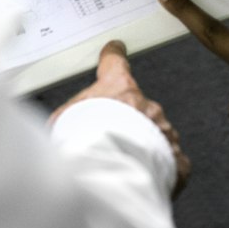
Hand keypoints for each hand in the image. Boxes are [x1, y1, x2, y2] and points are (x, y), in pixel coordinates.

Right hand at [51, 40, 190, 195]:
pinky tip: (146, 177)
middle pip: (138, 108)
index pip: (115, 63)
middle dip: (127, 123)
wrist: (110, 170)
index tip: (115, 49)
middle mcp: (146, 107)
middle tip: (111, 141)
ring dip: (144, 148)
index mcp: (119, 89)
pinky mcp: (175, 158)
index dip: (114, 55)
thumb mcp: (63, 122)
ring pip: (156, 135)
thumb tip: (53, 128)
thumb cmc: (87, 142)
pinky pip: (172, 162)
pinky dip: (162, 170)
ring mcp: (163, 131)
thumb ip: (63, 120)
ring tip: (124, 165)